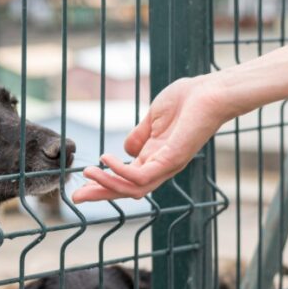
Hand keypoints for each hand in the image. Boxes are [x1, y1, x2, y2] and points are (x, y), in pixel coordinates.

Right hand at [72, 75, 236, 201]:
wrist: (212, 91)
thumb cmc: (187, 99)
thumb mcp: (153, 118)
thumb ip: (139, 135)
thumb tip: (125, 149)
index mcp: (155, 158)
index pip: (126, 178)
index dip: (103, 183)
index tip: (81, 185)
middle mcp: (161, 167)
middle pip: (126, 190)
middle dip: (100, 194)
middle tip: (75, 196)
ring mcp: (167, 165)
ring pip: (132, 189)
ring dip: (106, 184)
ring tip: (87, 173)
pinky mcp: (172, 160)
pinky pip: (141, 176)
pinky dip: (120, 171)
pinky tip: (107, 159)